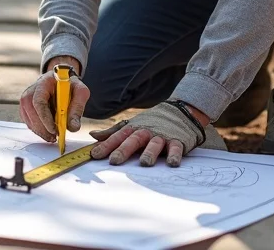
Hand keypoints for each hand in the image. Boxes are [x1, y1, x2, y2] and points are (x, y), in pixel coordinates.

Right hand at [19, 56, 88, 141]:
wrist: (62, 82)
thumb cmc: (70, 86)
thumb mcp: (80, 92)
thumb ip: (78, 108)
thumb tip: (73, 127)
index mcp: (44, 83)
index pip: (39, 101)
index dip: (45, 117)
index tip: (53, 130)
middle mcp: (31, 90)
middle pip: (31, 110)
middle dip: (42, 127)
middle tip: (54, 137)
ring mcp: (27, 99)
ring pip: (28, 118)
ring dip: (40, 130)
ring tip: (52, 137)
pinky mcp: (26, 108)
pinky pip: (28, 121)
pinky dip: (38, 130)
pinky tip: (47, 133)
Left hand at [88, 101, 223, 166]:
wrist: (180, 111)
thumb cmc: (152, 122)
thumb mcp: (132, 125)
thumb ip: (113, 132)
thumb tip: (93, 136)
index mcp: (134, 128)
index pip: (118, 137)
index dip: (106, 146)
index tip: (94, 155)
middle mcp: (146, 131)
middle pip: (134, 140)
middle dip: (124, 150)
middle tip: (114, 161)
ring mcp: (162, 136)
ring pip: (154, 144)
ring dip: (149, 153)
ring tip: (144, 163)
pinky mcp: (177, 140)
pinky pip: (176, 148)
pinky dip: (174, 155)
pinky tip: (171, 163)